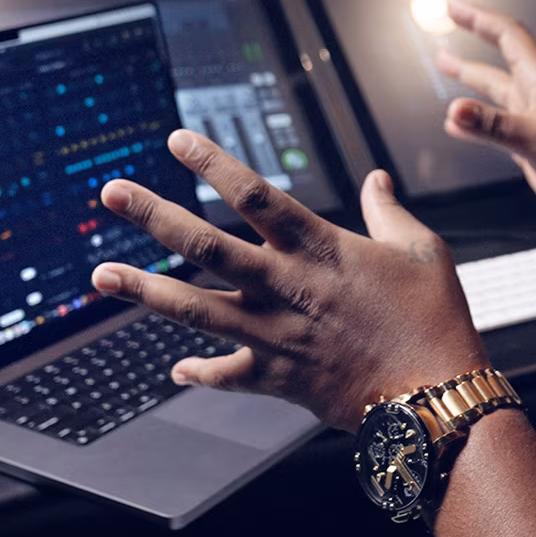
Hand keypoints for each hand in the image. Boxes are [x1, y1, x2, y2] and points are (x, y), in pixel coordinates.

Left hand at [87, 129, 486, 430]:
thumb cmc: (434, 319)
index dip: (213, 163)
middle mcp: (286, 287)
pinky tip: (176, 369)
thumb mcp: (422, 250)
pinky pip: (225, 375)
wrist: (432, 395)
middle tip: (112, 194)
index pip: (254, 194)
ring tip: (101, 275)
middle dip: (154, 216)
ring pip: (195, 309)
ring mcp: (275, 334)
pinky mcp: (276, 377)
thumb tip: (376, 180)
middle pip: (205, 246)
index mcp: (320, 249)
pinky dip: (199, 372)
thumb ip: (388, 212)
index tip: (178, 141)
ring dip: (144, 290)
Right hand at [436, 0, 535, 227]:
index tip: (451, 6)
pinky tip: (455, 124)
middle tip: (444, 23)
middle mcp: (535, 95)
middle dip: (471, 38)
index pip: (507, 36)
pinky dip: (472, 121)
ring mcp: (532, 120)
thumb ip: (494, 126)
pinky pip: (493, 125)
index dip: (478, 18)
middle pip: (497, 59)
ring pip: (494, 91)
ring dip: (468, 77)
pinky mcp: (530, 144)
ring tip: (444, 62)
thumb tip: (455, 110)